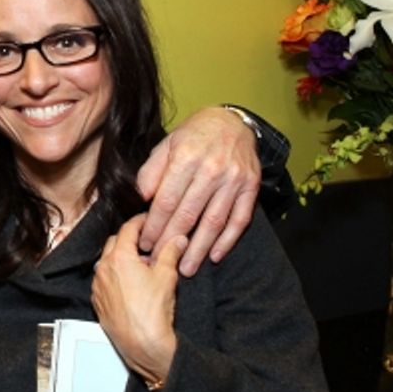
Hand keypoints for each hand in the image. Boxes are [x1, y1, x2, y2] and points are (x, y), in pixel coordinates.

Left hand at [92, 215, 181, 387]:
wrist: (142, 343)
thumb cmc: (153, 311)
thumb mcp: (166, 276)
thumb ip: (171, 252)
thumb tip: (177, 239)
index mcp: (119, 257)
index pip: (127, 229)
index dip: (140, 222)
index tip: (148, 220)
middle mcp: (103, 268)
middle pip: (114, 243)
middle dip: (130, 240)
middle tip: (147, 243)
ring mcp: (98, 285)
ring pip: (107, 262)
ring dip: (122, 258)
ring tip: (142, 265)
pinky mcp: (98, 301)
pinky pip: (104, 280)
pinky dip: (115, 276)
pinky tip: (131, 284)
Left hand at [135, 106, 259, 275]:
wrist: (231, 122)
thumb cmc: (192, 136)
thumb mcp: (166, 145)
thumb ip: (152, 172)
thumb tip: (141, 198)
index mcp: (186, 158)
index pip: (166, 200)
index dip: (154, 225)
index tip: (145, 243)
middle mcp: (212, 169)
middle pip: (188, 215)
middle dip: (171, 242)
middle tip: (159, 262)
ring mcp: (234, 180)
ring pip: (214, 222)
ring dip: (199, 249)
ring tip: (187, 269)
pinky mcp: (251, 188)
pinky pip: (239, 220)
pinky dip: (228, 241)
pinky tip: (214, 256)